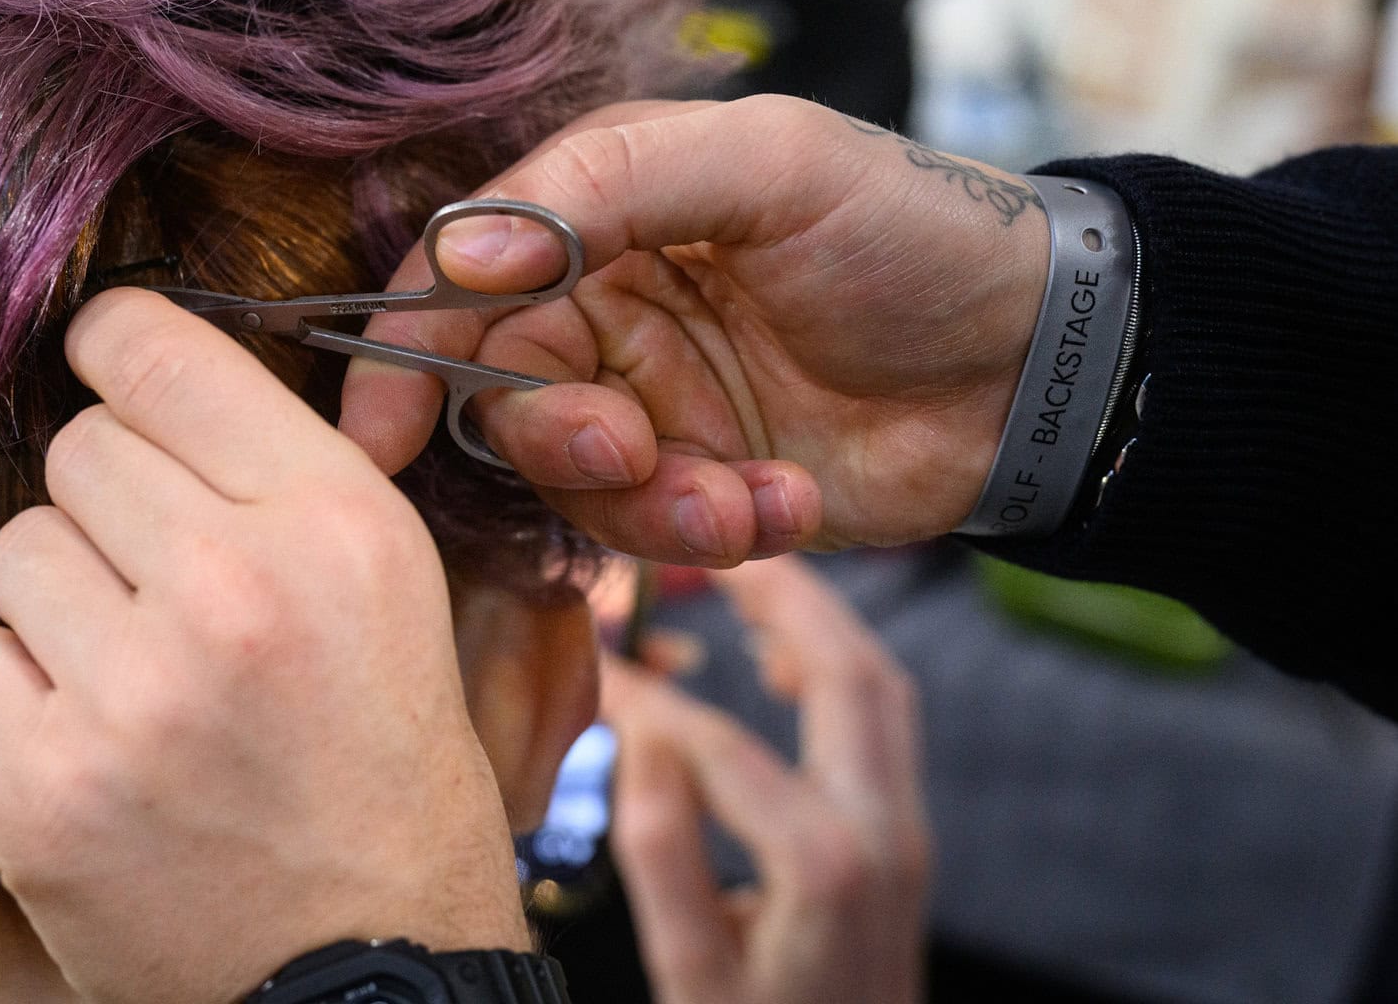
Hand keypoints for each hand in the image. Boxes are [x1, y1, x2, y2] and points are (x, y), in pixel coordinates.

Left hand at [0, 290, 527, 1003]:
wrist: (370, 973)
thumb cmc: (382, 769)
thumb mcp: (394, 585)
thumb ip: (273, 465)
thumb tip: (124, 351)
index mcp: (336, 523)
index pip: (160, 355)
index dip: (114, 343)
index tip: (99, 358)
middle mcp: (234, 592)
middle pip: (76, 451)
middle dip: (109, 508)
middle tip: (164, 589)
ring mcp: (131, 697)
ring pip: (16, 551)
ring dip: (58, 605)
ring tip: (135, 679)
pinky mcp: (45, 793)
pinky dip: (12, 701)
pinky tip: (89, 746)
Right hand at [339, 95, 1049, 561]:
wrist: (1041, 359)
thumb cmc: (911, 230)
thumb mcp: (769, 162)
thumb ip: (608, 183)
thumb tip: (468, 253)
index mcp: (600, 214)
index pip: (462, 279)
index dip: (403, 354)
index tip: (373, 436)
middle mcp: (606, 312)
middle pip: (502, 395)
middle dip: (557, 438)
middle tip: (633, 448)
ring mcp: (652, 407)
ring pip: (570, 482)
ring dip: (647, 502)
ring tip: (745, 494)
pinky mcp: (700, 488)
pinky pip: (649, 536)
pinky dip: (714, 532)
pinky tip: (792, 503)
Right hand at [606, 556, 928, 1003]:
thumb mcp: (690, 978)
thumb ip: (664, 859)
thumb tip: (642, 738)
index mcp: (823, 868)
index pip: (721, 745)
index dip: (646, 700)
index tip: (591, 659)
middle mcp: (886, 837)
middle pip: (850, 675)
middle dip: (784, 596)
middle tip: (716, 539)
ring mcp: (908, 837)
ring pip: (882, 690)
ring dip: (820, 621)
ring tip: (748, 576)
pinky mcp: (905, 843)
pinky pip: (885, 725)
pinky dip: (838, 667)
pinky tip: (780, 662)